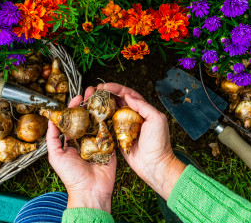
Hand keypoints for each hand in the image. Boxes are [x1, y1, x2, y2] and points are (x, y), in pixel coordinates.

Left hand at [46, 95, 116, 212]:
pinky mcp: (110, 146)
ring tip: (103, 95)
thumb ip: (52, 137)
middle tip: (93, 90)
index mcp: (71, 141)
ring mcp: (98, 141)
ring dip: (101, 108)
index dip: (74, 107)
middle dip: (89, 103)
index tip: (78, 97)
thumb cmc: (71, 175)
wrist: (90, 190)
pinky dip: (112, 119)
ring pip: (100, 121)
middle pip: (87, 117)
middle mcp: (85, 139)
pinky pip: (111, 130)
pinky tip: (113, 108)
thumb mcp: (55, 155)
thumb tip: (51, 120)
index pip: (73, 119)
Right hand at [86, 83, 185, 199]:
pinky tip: (93, 116)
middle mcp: (133, 117)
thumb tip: (128, 96)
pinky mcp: (118, 137)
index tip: (105, 86)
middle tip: (95, 91)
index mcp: (143, 110)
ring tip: (91, 100)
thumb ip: (143, 106)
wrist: (154, 165)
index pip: (129, 94)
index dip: (117, 88)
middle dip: (107, 95)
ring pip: (111, 112)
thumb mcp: (156, 119)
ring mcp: (124, 127)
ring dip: (102, 106)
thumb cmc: (158, 143)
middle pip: (118, 101)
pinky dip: (100, 120)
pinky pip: (108, 126)